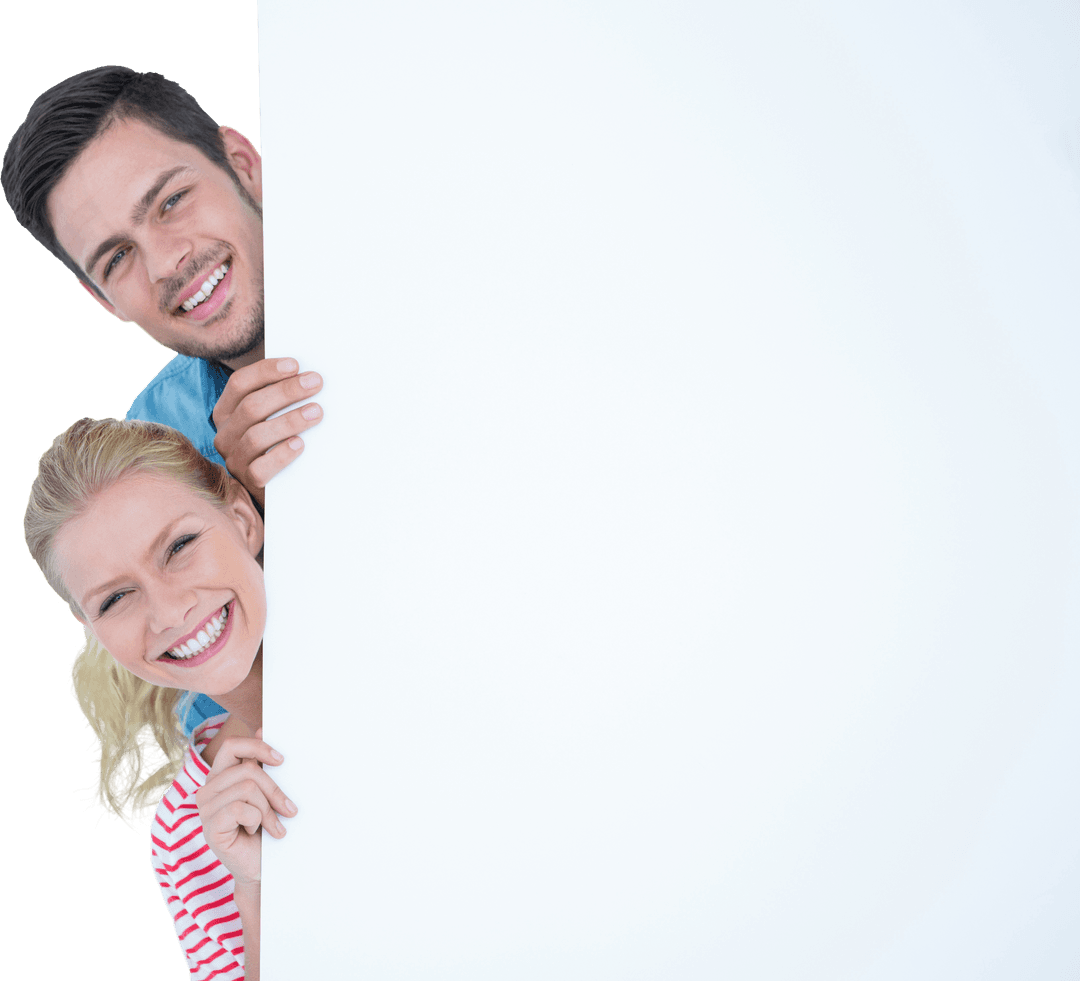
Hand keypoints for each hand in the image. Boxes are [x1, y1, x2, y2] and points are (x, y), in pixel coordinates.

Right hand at [195, 728, 296, 887]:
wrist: (260, 866)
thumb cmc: (264, 828)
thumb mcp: (265, 792)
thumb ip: (260, 764)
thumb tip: (262, 729)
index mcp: (219, 776)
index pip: (232, 746)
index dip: (257, 747)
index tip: (281, 760)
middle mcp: (208, 789)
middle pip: (248, 771)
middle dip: (275, 790)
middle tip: (290, 810)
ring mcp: (205, 809)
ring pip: (247, 789)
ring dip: (268, 810)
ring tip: (273, 826)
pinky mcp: (209, 827)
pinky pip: (241, 809)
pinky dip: (257, 821)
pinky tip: (256, 833)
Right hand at [212, 358, 323, 507]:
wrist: (277, 486)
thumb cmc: (277, 441)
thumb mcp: (271, 416)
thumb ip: (279, 396)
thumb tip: (308, 374)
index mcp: (226, 412)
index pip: (239, 383)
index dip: (266, 371)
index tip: (296, 365)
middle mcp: (225, 434)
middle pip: (252, 406)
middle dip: (286, 392)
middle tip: (315, 383)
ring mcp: (235, 459)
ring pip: (257, 436)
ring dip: (289, 421)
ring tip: (316, 412)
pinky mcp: (248, 482)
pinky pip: (261, 468)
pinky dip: (282, 455)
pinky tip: (300, 444)